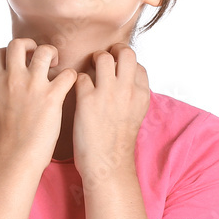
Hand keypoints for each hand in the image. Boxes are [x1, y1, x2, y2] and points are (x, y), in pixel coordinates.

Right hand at [0, 38, 76, 172]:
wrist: (14, 160)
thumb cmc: (4, 143)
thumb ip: (1, 95)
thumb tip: (6, 92)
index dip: (9, 53)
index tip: (19, 62)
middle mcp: (13, 79)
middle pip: (18, 44)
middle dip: (31, 46)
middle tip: (41, 60)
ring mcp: (33, 86)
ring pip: (45, 50)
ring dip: (53, 55)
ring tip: (57, 68)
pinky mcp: (52, 97)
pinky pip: (68, 74)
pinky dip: (72, 77)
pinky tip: (70, 87)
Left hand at [72, 43, 149, 180]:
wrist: (108, 166)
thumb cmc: (117, 143)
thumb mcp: (135, 115)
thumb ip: (132, 95)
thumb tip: (125, 78)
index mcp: (141, 95)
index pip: (137, 64)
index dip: (125, 62)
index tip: (116, 70)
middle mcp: (127, 90)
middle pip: (125, 52)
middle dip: (112, 51)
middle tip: (102, 60)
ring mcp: (107, 94)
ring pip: (102, 57)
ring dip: (93, 60)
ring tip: (88, 71)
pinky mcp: (87, 100)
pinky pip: (80, 76)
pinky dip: (76, 81)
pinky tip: (77, 92)